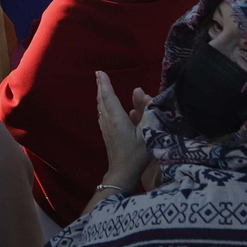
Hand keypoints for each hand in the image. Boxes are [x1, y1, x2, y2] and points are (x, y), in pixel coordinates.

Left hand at [95, 71, 151, 188]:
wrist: (122, 173)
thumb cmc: (136, 155)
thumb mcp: (147, 133)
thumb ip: (145, 112)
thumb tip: (140, 92)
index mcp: (117, 119)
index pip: (109, 96)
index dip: (105, 84)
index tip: (100, 72)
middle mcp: (108, 121)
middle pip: (102, 100)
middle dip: (101, 86)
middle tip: (99, 74)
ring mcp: (105, 128)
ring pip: (101, 107)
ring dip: (101, 95)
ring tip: (102, 86)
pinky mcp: (106, 134)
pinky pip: (103, 115)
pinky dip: (103, 106)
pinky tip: (105, 107)